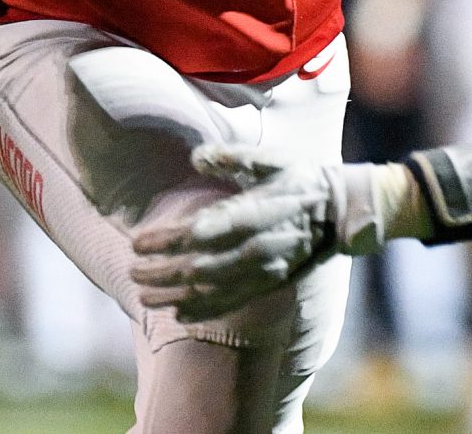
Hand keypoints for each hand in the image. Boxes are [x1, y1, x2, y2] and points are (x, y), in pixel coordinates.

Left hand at [130, 146, 408, 321]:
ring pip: (210, 290)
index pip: (199, 231)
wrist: (339, 213)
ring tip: (144, 297)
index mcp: (253, 213)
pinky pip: (232, 303)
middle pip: (197, 266)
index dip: (165, 239)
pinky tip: (180, 314)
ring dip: (174, 295)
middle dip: (160, 272)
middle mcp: (255, 248)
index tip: (137, 242)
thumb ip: (233, 158)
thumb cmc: (300, 179)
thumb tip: (196, 156)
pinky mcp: (268, 284)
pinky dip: (204, 311)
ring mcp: (262, 271)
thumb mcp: (271, 159)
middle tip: (132, 272)